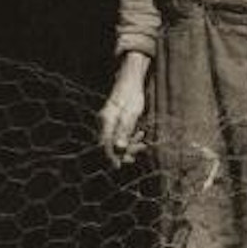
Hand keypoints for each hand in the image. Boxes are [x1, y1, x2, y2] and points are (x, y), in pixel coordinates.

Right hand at [98, 52, 149, 167]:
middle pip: (111, 145)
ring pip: (117, 141)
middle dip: (125, 150)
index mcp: (106, 121)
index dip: (111, 157)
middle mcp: (104, 123)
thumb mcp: (131, 114)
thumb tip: (119, 148)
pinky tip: (140, 134)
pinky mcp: (114, 122)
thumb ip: (124, 131)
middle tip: (140, 149)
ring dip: (130, 144)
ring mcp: (108, 122)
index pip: (105, 144)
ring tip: (142, 140)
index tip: (118, 166)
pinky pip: (120, 135)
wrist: (131, 81)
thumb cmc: (132, 95)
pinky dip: (130, 137)